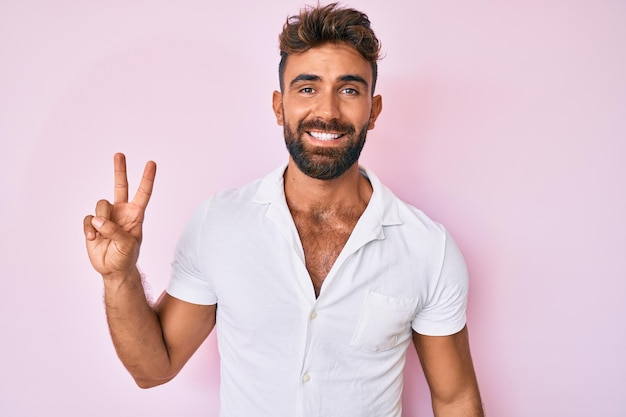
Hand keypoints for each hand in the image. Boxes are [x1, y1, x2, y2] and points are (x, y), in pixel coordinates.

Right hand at [84, 153, 156, 276]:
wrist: (113, 269)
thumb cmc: (126, 256)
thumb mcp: (127, 245)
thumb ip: (115, 230)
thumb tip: (99, 220)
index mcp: (136, 215)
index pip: (143, 193)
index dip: (147, 178)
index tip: (151, 163)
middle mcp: (122, 211)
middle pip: (120, 186)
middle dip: (119, 170)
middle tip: (119, 154)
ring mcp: (107, 216)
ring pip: (100, 205)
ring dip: (100, 220)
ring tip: (102, 234)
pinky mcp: (93, 224)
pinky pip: (88, 218)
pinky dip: (89, 229)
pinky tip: (93, 239)